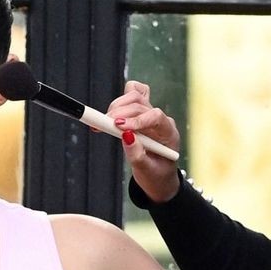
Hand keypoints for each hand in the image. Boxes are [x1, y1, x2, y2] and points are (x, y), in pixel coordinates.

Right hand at [107, 79, 180, 203]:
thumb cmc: (156, 175)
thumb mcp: (147, 171)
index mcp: (168, 133)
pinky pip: (133, 93)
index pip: (155, 116)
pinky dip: (121, 99)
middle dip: (120, 113)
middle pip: (140, 104)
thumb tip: (126, 136)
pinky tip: (112, 113)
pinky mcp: (140, 111)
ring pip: (135, 95)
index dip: (136, 119)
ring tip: (103, 122)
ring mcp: (150, 113)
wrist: (157, 176)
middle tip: (102, 125)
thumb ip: (137, 155)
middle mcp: (160, 120)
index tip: (119, 127)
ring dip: (117, 106)